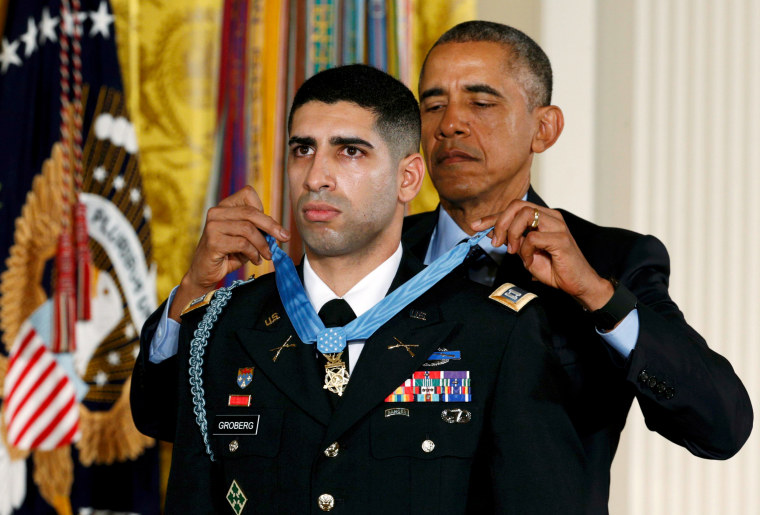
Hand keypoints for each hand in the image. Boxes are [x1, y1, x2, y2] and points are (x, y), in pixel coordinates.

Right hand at [169, 186, 289, 320]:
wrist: (205, 273)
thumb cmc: (228, 254)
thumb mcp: (246, 238)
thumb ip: (259, 229)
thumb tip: (280, 231)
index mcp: (225, 206)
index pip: (248, 194)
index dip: (264, 210)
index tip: (274, 227)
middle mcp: (216, 212)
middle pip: (251, 212)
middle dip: (272, 226)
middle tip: (285, 238)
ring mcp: (213, 226)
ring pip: (248, 229)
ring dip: (262, 244)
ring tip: (267, 255)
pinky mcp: (213, 241)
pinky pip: (242, 244)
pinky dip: (253, 253)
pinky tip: (255, 260)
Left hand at [472, 200, 612, 310]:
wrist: (577, 284)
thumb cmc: (554, 268)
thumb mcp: (525, 253)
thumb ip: (512, 240)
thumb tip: (491, 232)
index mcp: (543, 217)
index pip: (514, 208)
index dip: (492, 216)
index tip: (475, 225)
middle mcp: (551, 217)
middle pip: (517, 206)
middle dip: (500, 222)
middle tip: (495, 242)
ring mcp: (557, 226)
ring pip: (525, 215)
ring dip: (512, 234)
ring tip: (513, 251)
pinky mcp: (561, 239)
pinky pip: (533, 237)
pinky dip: (525, 250)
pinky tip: (529, 260)